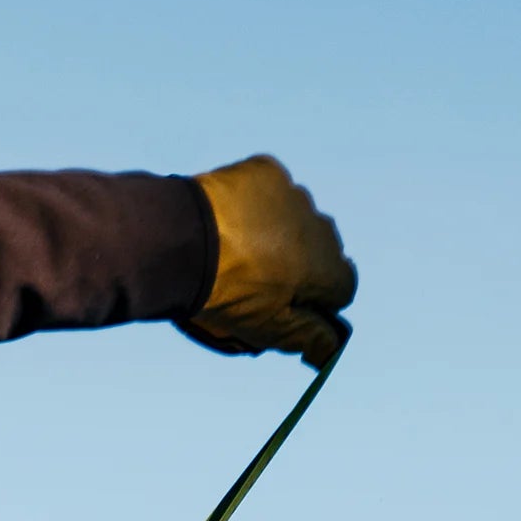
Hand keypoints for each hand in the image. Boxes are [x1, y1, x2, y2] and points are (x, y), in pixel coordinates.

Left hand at [182, 155, 355, 369]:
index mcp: (324, 266)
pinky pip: (267, 191)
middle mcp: (318, 225)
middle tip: (255, 284)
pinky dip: (253, 207)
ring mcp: (292, 195)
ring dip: (276, 235)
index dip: (317, 303)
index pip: (342, 287)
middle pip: (321, 251)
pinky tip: (225, 223)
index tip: (290, 309)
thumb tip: (332, 349)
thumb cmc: (223, 293)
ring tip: (235, 254)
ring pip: (294, 219)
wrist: (179, 242)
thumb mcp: (265, 326)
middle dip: (298, 268)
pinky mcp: (264, 172)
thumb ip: (305, 336)